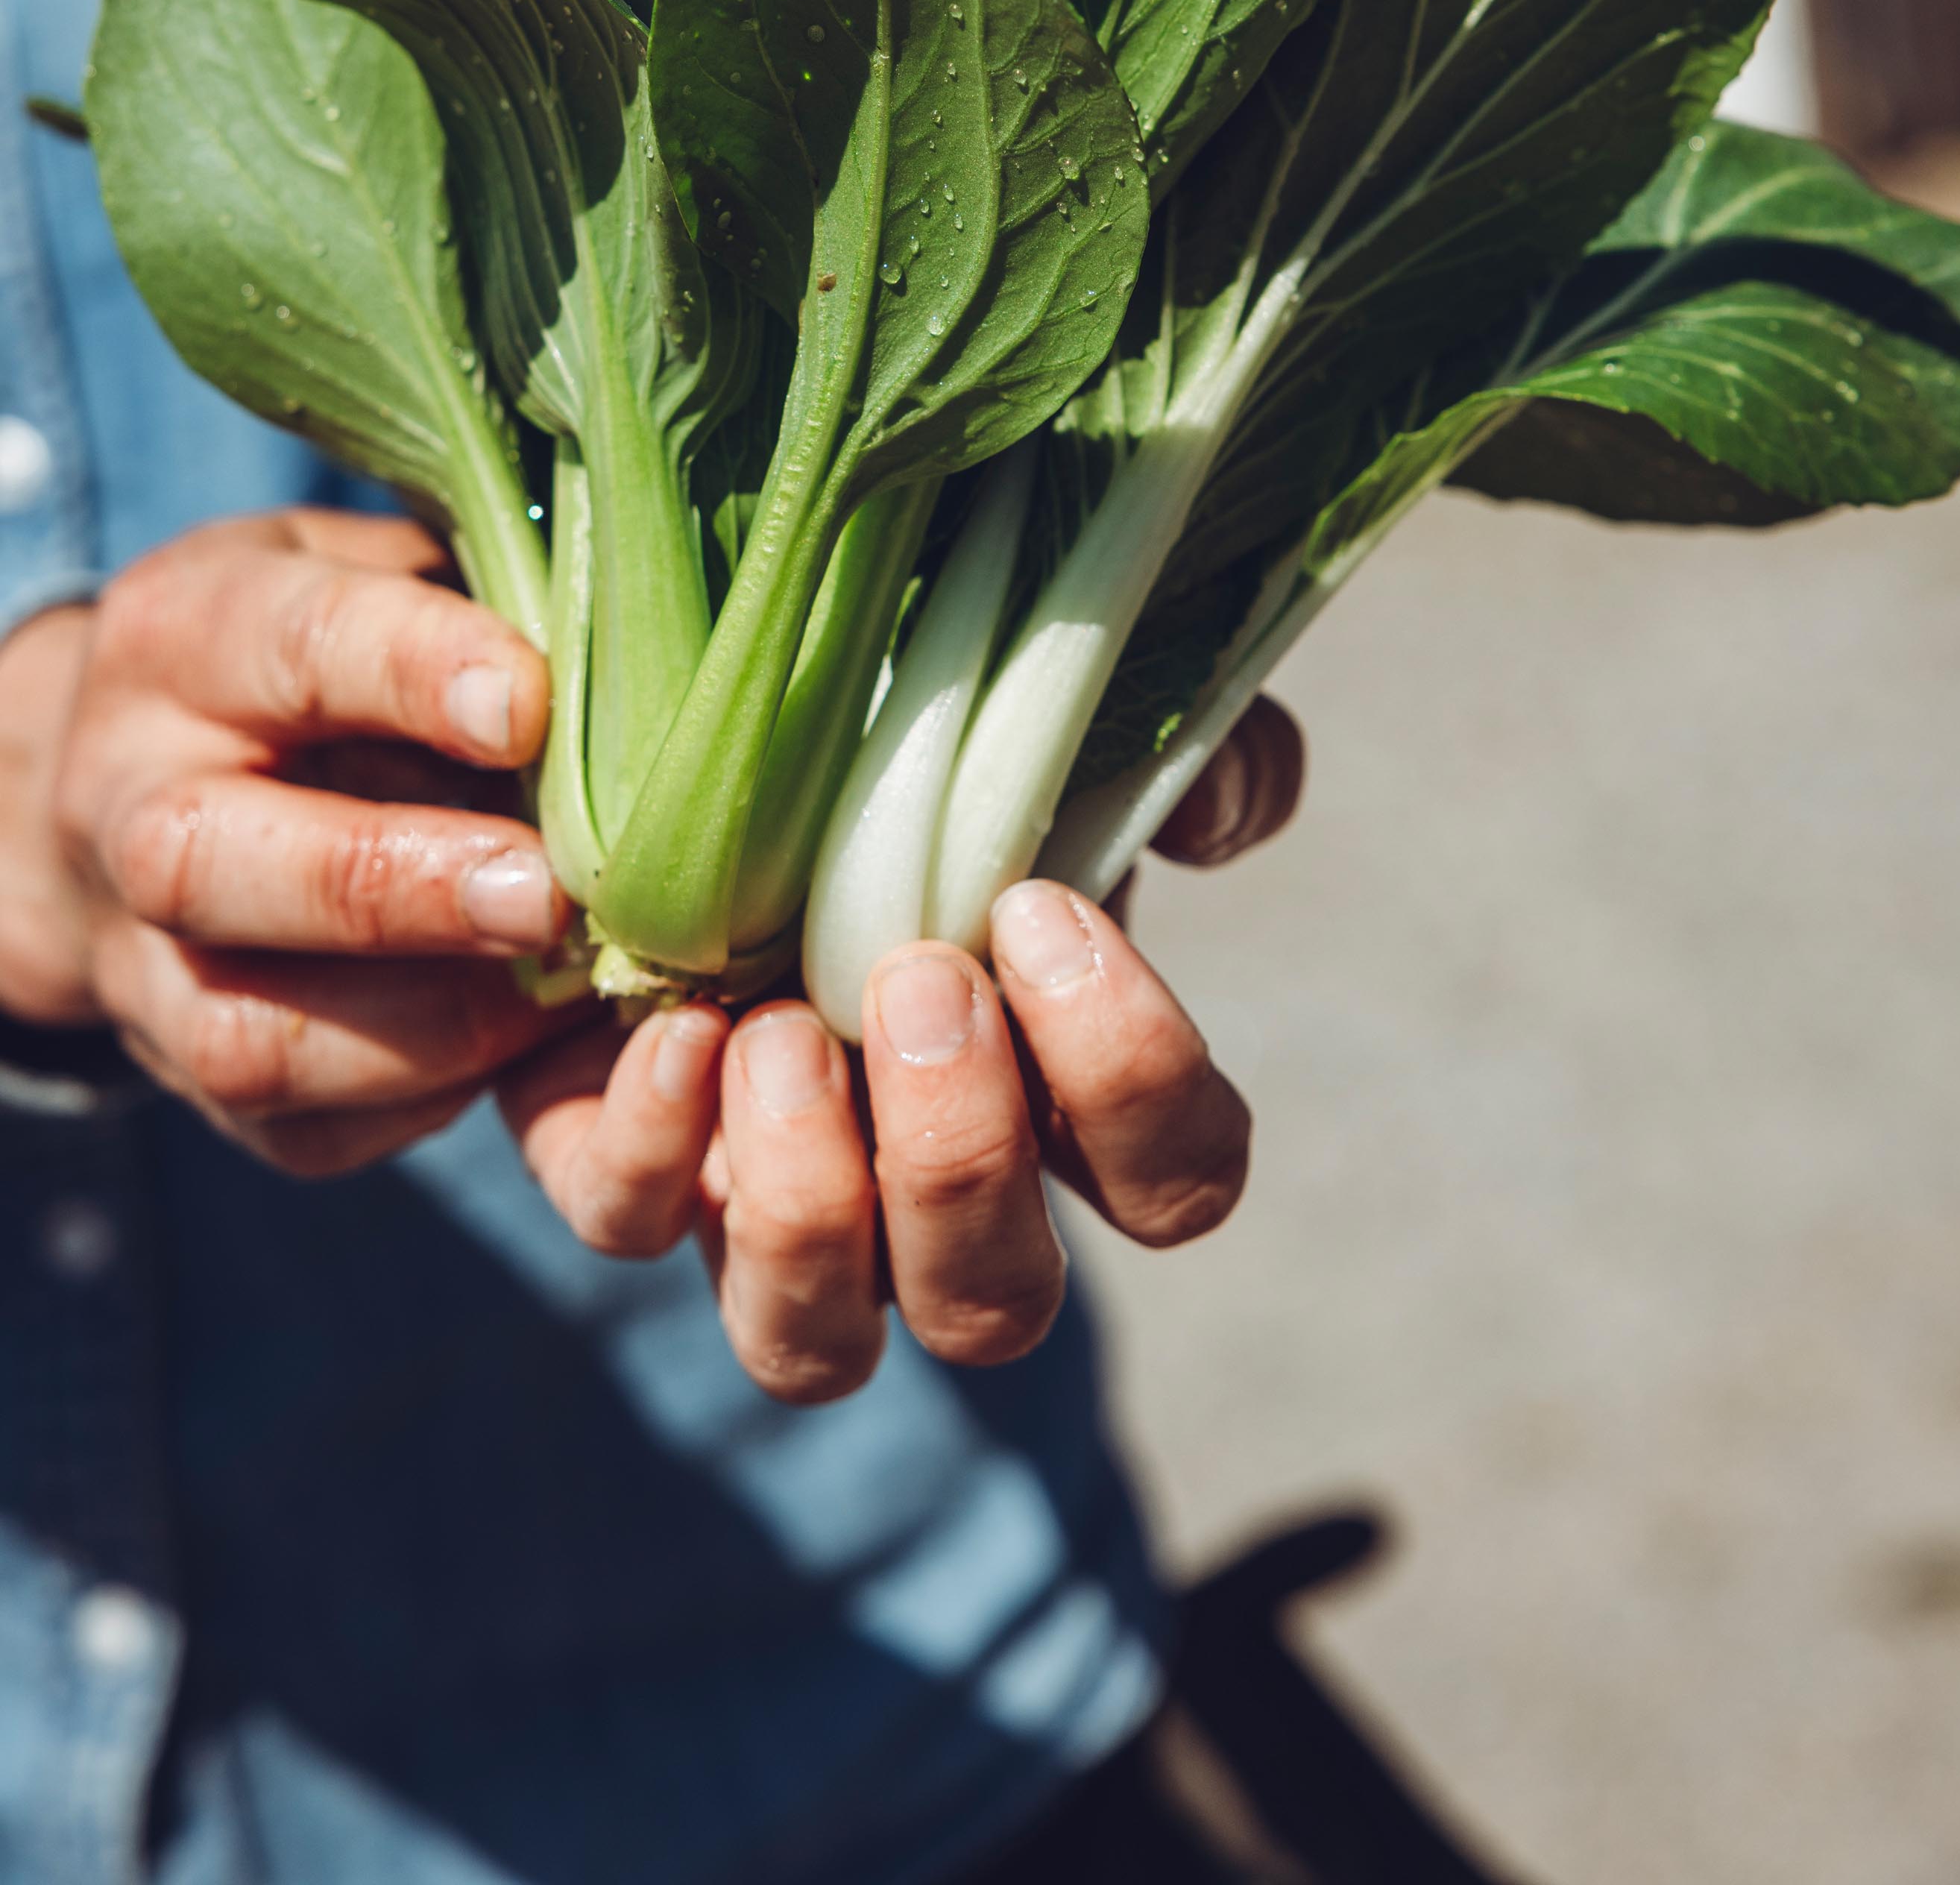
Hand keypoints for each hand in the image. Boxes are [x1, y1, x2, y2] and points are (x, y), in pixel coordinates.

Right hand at [0, 510, 576, 1172]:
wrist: (151, 787)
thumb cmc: (322, 651)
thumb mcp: (376, 570)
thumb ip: (476, 592)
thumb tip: (646, 635)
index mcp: (179, 638)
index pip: (287, 644)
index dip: (412, 672)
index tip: (531, 705)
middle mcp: (123, 803)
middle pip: (207, 861)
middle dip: (388, 885)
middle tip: (549, 896)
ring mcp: (141, 961)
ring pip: (244, 1033)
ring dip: (428, 1028)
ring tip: (569, 988)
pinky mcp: (194, 1079)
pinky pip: (306, 1126)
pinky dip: (433, 1100)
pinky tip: (534, 1044)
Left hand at [502, 695, 1302, 1404]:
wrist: (704, 738)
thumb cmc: (915, 749)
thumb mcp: (1052, 723)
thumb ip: (1175, 752)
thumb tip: (1219, 824)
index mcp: (1058, 1097)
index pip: (1173, 1181)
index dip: (1130, 1079)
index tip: (1041, 911)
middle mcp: (921, 1197)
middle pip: (995, 1303)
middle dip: (962, 1152)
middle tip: (913, 976)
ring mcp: (769, 1214)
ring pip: (815, 1347)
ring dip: (810, 1204)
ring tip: (778, 1030)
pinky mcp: (629, 1173)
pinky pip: (634, 1230)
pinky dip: (655, 1148)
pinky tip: (669, 1026)